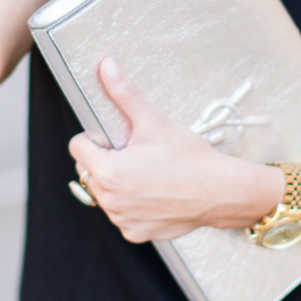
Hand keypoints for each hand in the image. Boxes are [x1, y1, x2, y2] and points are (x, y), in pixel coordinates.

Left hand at [69, 59, 282, 242]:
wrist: (223, 192)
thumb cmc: (192, 159)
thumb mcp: (154, 121)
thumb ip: (124, 93)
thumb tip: (105, 67)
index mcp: (108, 172)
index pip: (77, 148)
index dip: (95, 138)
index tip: (115, 137)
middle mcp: (111, 201)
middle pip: (88, 171)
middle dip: (105, 160)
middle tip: (136, 153)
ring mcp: (122, 220)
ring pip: (104, 193)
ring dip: (117, 183)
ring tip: (147, 172)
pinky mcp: (135, 233)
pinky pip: (122, 214)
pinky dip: (132, 204)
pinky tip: (153, 193)